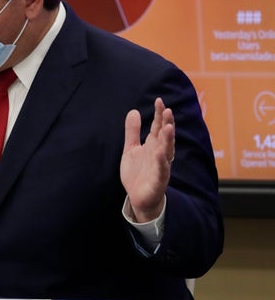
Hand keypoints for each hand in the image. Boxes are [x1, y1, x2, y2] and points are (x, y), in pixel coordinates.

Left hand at [120, 97, 174, 221]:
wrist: (138, 198)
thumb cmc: (138, 173)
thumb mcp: (131, 149)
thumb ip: (132, 132)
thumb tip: (134, 111)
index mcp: (153, 146)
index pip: (158, 127)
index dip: (159, 115)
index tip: (160, 101)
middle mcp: (159, 154)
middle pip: (164, 137)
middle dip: (166, 124)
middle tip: (168, 110)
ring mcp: (160, 167)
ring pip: (167, 151)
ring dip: (168, 140)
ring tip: (168, 127)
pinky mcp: (158, 181)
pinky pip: (161, 170)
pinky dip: (161, 162)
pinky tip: (160, 153)